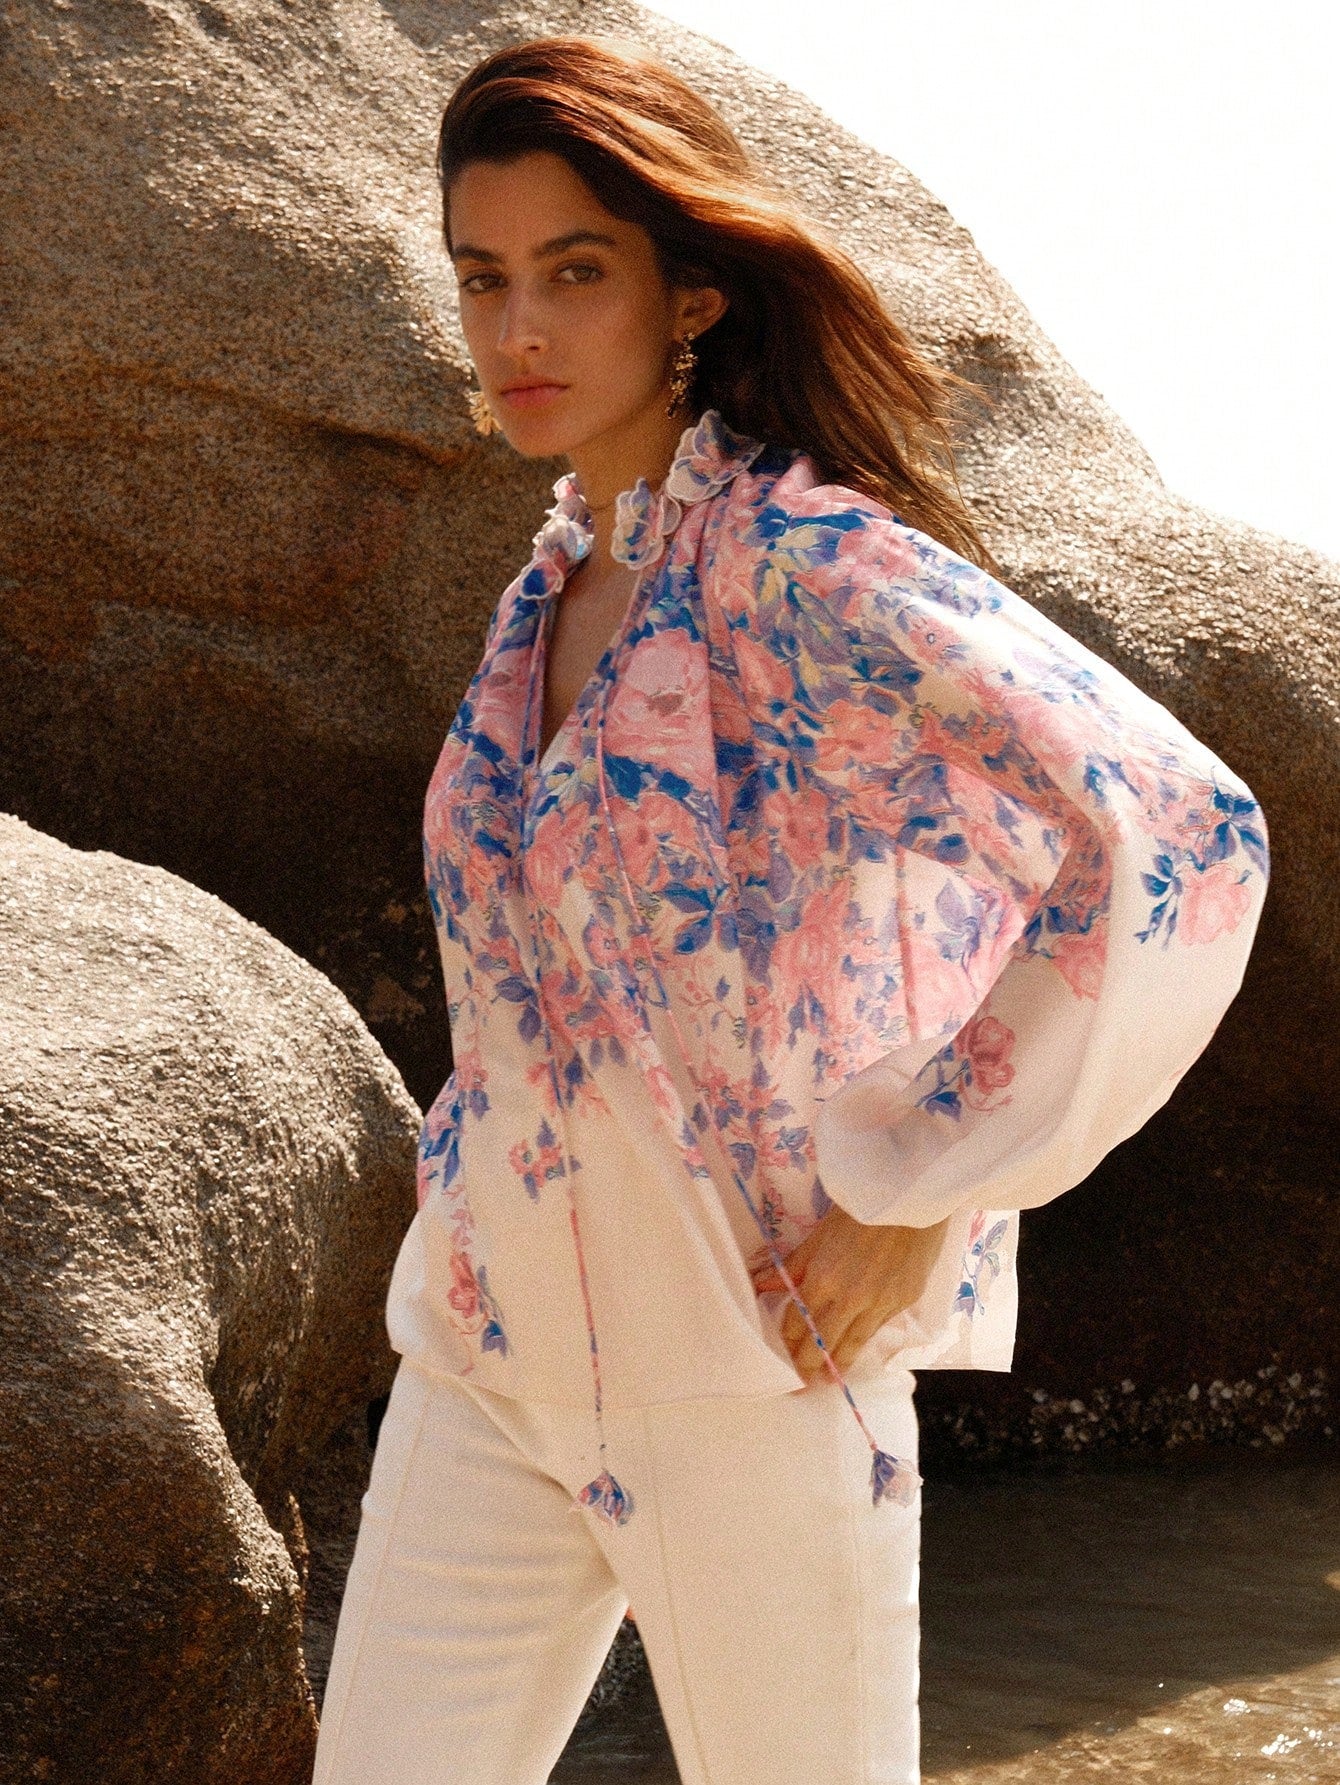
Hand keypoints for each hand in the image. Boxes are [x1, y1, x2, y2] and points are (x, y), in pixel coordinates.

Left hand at [749, 1203, 950, 1381]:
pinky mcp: (903, 1302)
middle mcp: (849, 1298)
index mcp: (823, 1278)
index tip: (785, 1353)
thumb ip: (793, 1267)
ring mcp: (879, 1303)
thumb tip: (760, 1285)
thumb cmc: (860, 1211)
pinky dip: (864, 1342)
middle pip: (822, 1342)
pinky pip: (877, 1329)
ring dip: (837, 1366)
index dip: (789, 1340)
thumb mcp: (820, 1235)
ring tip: (828, 1381)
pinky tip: (856, 1351)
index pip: (797, 1321)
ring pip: (852, 1344)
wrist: (911, 1199)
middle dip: (808, 1365)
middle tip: (800, 1384)